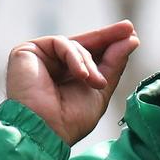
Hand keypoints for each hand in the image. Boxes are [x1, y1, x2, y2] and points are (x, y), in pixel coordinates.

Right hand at [4, 19, 141, 147]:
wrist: (45, 132)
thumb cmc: (70, 121)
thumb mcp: (100, 91)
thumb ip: (114, 64)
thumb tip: (132, 39)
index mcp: (66, 78)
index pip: (90, 56)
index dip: (110, 45)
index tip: (133, 37)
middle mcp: (51, 66)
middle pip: (82, 44)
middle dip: (107, 37)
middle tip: (128, 28)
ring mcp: (39, 58)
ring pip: (74, 45)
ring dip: (90, 63)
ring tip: (98, 83)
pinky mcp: (27, 51)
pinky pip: (60, 43)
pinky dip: (74, 57)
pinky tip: (82, 76)